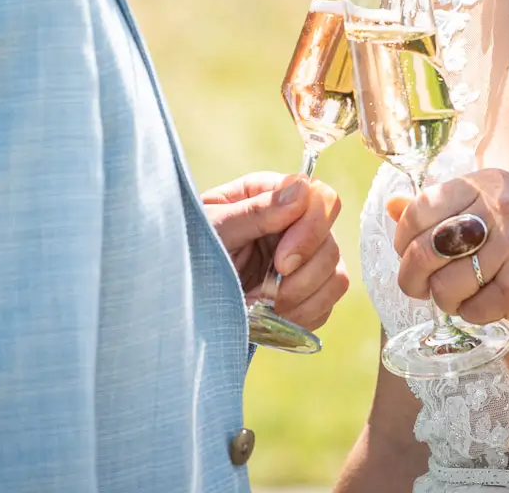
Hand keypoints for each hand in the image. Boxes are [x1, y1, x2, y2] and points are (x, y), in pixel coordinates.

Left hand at [202, 172, 348, 331]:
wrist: (173, 292)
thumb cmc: (187, 247)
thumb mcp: (213, 228)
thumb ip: (256, 211)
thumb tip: (302, 190)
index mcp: (272, 194)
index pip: (321, 200)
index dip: (310, 232)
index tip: (280, 264)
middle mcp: (294, 223)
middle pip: (330, 244)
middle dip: (301, 277)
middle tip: (263, 295)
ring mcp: (303, 258)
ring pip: (335, 277)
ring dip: (302, 300)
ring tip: (262, 308)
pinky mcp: (304, 290)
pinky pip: (325, 304)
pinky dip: (302, 316)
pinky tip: (271, 317)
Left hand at [390, 168, 508, 342]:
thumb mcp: (496, 216)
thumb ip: (443, 211)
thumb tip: (391, 205)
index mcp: (491, 183)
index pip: (422, 207)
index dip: (402, 238)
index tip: (406, 254)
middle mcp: (502, 208)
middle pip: (426, 248)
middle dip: (412, 277)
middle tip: (418, 289)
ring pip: (445, 285)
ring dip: (446, 300)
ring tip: (466, 297)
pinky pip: (472, 310)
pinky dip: (474, 315)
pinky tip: (493, 306)